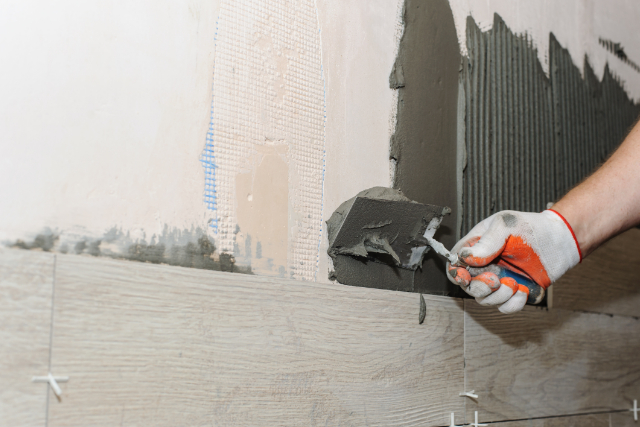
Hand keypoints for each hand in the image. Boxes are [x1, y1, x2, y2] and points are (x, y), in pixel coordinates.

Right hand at [446, 210, 581, 312]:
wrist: (560, 240)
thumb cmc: (531, 228)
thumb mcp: (506, 226)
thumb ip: (486, 242)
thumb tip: (465, 257)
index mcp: (475, 248)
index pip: (454, 264)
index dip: (456, 273)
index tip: (466, 276)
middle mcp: (484, 266)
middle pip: (467, 286)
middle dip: (480, 287)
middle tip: (495, 280)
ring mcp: (498, 281)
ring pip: (485, 300)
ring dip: (498, 297)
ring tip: (514, 284)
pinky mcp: (514, 293)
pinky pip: (505, 307)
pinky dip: (512, 304)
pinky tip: (523, 291)